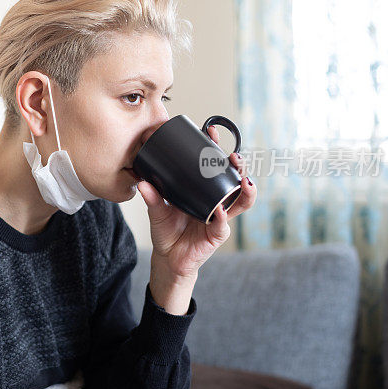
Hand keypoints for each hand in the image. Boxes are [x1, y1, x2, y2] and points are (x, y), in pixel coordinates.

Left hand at [136, 124, 256, 277]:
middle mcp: (215, 202)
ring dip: (245, 191)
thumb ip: (152, 197)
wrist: (167, 257)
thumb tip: (142, 182)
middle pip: (235, 181)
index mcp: (203, 191)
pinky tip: (219, 210)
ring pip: (240, 202)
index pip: (213, 166)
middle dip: (238, 167)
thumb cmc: (166, 230)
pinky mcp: (216, 235)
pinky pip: (222, 225)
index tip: (210, 132)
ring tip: (243, 180)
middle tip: (234, 156)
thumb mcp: (157, 210)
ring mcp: (219, 218)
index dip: (215, 149)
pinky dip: (221, 217)